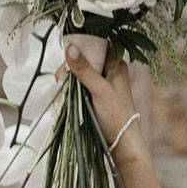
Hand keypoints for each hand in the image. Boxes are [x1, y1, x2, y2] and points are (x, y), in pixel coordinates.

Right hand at [57, 42, 144, 157]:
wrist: (123, 144)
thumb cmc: (116, 117)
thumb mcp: (99, 90)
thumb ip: (84, 69)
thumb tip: (69, 47)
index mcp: (116, 62)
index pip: (94, 43)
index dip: (79, 47)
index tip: (67, 59)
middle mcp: (109, 69)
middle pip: (84, 57)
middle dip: (71, 67)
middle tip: (64, 82)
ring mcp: (102, 81)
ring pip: (79, 71)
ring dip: (70, 80)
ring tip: (65, 93)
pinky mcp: (95, 94)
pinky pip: (80, 84)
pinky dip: (72, 89)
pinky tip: (68, 97)